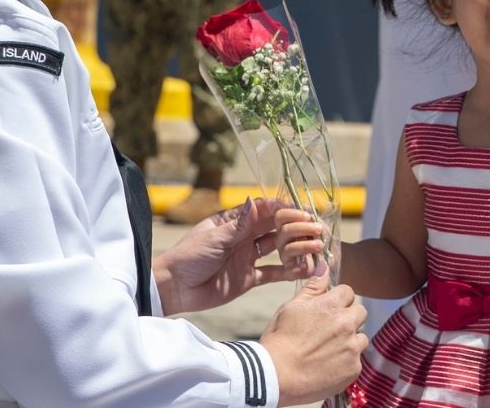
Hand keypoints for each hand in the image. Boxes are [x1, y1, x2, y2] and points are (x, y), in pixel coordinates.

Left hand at [153, 198, 311, 314]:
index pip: (264, 211)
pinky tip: (304, 269)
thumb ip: (239, 226)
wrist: (175, 288)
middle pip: (274, 228)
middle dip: (294, 227)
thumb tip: (255, 202)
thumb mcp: (214, 239)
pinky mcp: (249, 278)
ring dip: (295, 247)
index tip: (301, 210)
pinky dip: (288, 271)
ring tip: (314, 247)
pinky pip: (273, 273)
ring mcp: (247, 257)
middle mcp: (244, 237)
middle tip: (314, 228)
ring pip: (277, 249)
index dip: (283, 209)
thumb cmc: (188, 257)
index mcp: (234, 222)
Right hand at [260, 265, 367, 405]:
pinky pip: (356, 361)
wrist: (276, 376)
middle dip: (348, 317)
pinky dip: (346, 362)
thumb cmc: (280, 339)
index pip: (348, 292)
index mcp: (331, 306)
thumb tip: (324, 266)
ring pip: (361, 338)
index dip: (338, 298)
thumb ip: (312, 288)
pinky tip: (328, 365)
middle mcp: (346, 324)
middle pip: (360, 312)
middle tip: (329, 329)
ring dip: (350, 340)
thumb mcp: (291, 308)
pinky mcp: (353, 369)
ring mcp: (352, 348)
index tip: (328, 308)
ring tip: (328, 350)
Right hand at [274, 207, 327, 275]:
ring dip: (305, 245)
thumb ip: (314, 220)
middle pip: (284, 230)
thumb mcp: (320, 227)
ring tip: (320, 245)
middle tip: (318, 229)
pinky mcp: (289, 272)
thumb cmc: (323, 241)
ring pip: (289, 248)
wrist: (332, 261)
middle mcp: (282, 240)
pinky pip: (290, 271)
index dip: (292, 214)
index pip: (280, 217)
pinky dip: (300, 269)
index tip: (308, 216)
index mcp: (287, 226)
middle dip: (302, 228)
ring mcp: (285, 256)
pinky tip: (309, 266)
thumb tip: (311, 215)